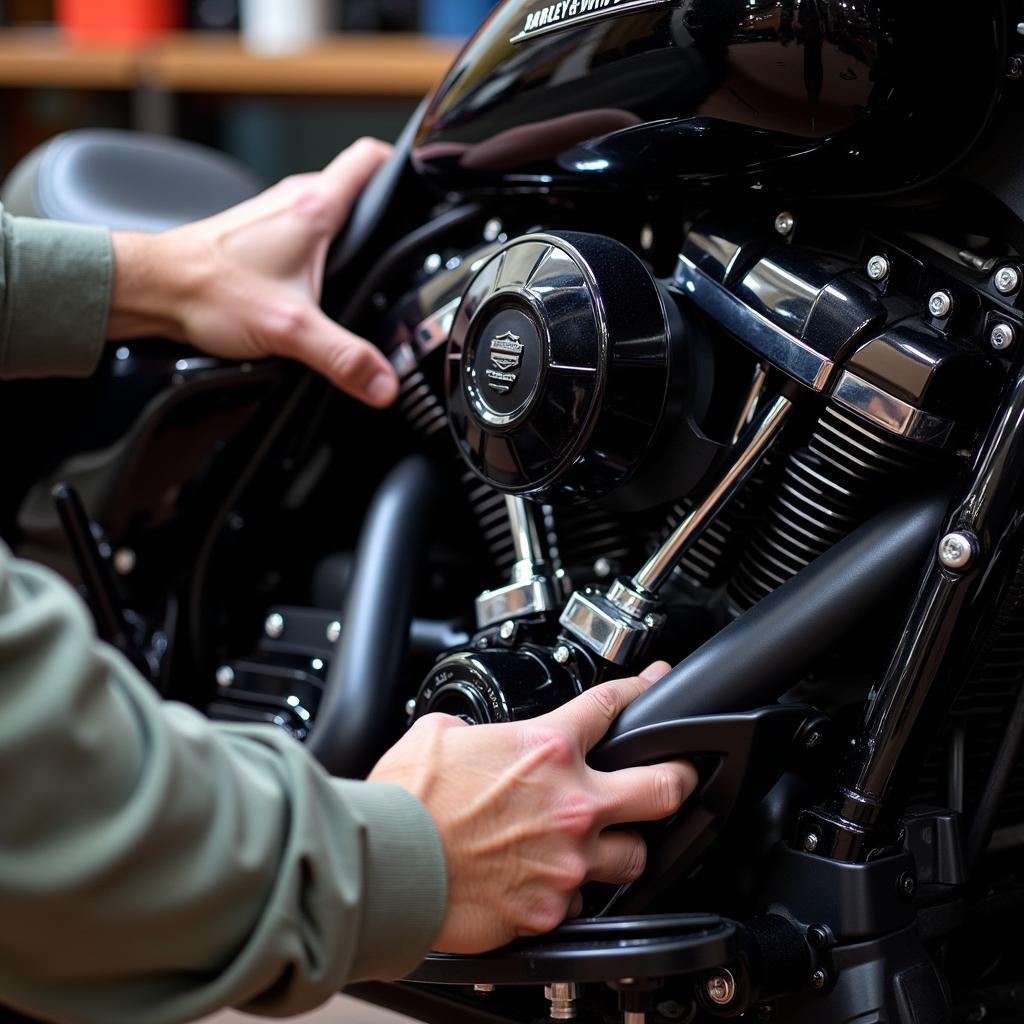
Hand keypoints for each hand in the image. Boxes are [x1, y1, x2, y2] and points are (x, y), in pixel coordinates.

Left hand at [107, 138, 399, 408]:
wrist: (151, 291)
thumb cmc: (207, 291)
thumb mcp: (290, 331)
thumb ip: (344, 359)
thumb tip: (384, 384)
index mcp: (314, 209)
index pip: (371, 159)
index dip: (404, 166)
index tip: (426, 186)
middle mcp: (293, 201)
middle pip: (356, 187)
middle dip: (383, 210)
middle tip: (405, 242)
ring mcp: (273, 214)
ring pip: (329, 209)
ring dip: (349, 231)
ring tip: (368, 264)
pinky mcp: (257, 235)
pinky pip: (305, 230)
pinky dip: (321, 248)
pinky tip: (319, 284)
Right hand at [368, 663, 696, 953]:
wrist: (389, 863)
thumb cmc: (408, 801)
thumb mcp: (438, 735)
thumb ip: (471, 730)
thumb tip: (471, 735)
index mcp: (545, 748)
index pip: (612, 706)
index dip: (642, 689)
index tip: (655, 683)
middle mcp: (570, 802)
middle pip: (663, 786)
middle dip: (680, 774)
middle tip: (679, 772)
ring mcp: (567, 859)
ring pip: (636, 856)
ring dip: (626, 845)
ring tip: (611, 841)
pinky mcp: (551, 908)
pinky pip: (584, 900)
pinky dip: (573, 889)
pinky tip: (553, 880)